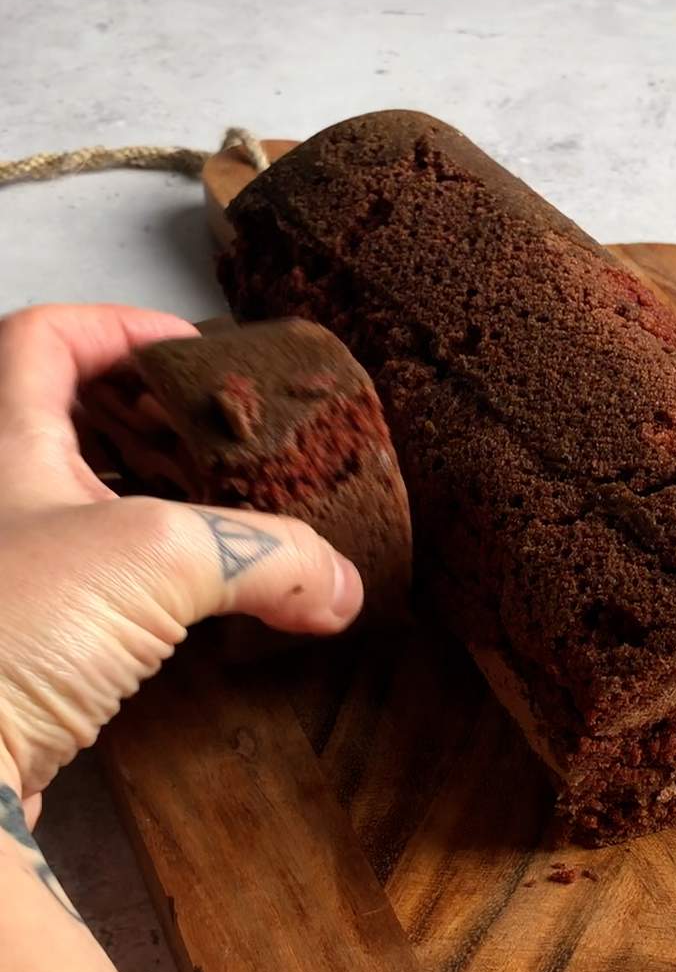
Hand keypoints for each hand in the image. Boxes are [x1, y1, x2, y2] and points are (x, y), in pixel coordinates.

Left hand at [0, 304, 363, 824]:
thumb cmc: (11, 630)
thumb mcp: (157, 557)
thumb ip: (268, 555)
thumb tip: (345, 588)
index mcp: (4, 441)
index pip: (46, 337)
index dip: (121, 326)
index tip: (193, 353)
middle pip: (70, 420)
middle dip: (154, 422)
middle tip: (228, 439)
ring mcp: (9, 574)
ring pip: (85, 507)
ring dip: (157, 504)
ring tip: (232, 514)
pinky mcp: (22, 644)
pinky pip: (94, 586)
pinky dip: (149, 581)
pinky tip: (201, 603)